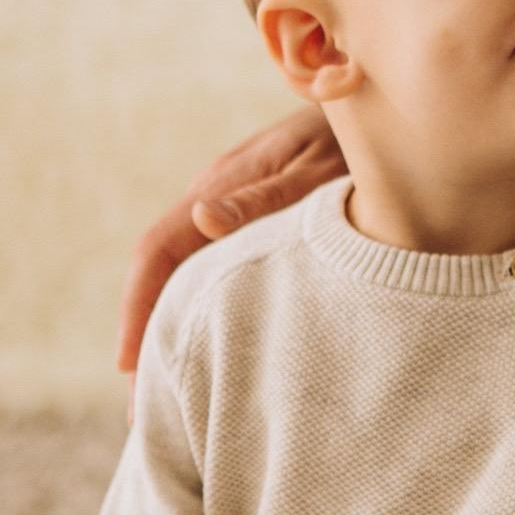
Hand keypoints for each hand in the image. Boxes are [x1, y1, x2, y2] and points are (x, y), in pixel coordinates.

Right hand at [117, 105, 345, 414]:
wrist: (383, 104)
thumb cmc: (356, 139)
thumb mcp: (319, 169)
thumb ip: (266, 197)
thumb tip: (202, 219)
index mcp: (221, 184)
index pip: (158, 251)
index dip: (138, 311)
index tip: (130, 369)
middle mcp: (216, 194)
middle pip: (162, 270)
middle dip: (148, 336)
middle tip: (146, 410)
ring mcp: (233, 203)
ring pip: (186, 271)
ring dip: (173, 327)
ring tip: (175, 395)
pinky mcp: (255, 212)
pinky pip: (214, 265)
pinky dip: (203, 309)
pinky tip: (214, 345)